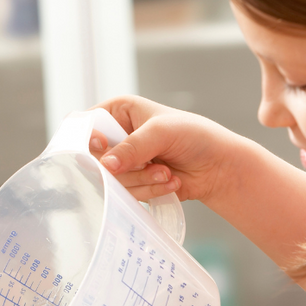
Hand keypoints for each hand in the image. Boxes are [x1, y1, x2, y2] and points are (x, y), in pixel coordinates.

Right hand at [89, 95, 243, 207]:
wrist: (219, 168)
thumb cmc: (196, 137)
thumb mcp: (162, 132)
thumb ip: (133, 147)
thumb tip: (106, 165)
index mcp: (119, 112)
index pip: (86, 124)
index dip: (88, 138)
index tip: (103, 147)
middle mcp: (117, 136)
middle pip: (95, 158)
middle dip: (125, 166)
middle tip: (151, 162)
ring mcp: (124, 162)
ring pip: (111, 180)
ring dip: (142, 180)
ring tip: (166, 172)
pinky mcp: (132, 183)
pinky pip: (125, 194)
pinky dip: (148, 191)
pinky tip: (169, 181)